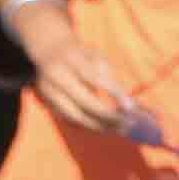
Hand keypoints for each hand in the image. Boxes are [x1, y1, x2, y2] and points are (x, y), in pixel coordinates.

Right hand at [11, 1, 143, 140]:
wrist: (48, 51)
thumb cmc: (81, 56)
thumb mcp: (96, 57)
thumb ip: (109, 78)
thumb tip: (129, 106)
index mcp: (71, 59)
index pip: (94, 78)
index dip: (113, 93)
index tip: (131, 108)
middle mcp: (56, 75)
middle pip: (84, 102)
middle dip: (108, 116)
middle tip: (128, 124)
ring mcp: (48, 91)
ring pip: (76, 116)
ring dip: (100, 126)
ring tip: (120, 129)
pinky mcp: (47, 103)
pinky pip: (71, 120)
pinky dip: (89, 125)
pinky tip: (104, 126)